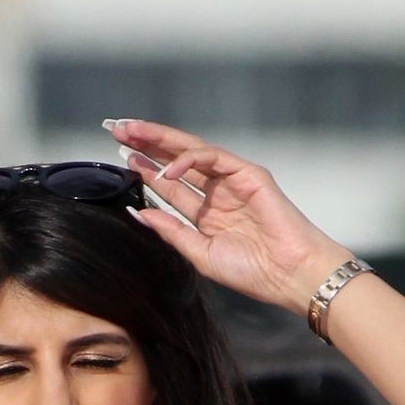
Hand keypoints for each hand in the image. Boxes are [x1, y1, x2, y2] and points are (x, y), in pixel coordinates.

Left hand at [106, 119, 352, 313]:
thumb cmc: (252, 271)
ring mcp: (232, 180)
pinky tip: (167, 169)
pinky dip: (189, 160)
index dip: (144, 168)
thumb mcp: (199, 253)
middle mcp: (216, 192)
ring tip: (131, 132)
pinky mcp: (248, 173)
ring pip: (191, 151)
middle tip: (116, 129)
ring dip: (160, 140)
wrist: (288, 275)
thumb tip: (139, 212)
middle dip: (146, 143)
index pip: (170, 184)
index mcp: (205, 213)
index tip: (118, 157)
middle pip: (175, 160)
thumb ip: (171, 231)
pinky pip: (214, 158)